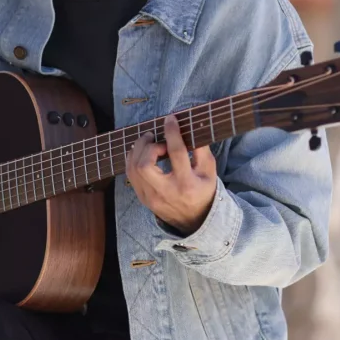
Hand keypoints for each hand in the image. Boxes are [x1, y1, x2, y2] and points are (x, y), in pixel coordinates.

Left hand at [126, 114, 216, 234]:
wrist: (194, 220)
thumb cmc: (203, 190)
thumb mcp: (209, 171)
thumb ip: (201, 150)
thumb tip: (190, 127)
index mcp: (186, 184)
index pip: (176, 154)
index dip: (172, 133)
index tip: (170, 119)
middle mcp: (165, 193)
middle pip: (145, 165)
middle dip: (148, 146)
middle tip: (157, 139)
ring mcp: (151, 197)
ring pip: (133, 169)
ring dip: (139, 150)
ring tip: (150, 142)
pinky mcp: (142, 198)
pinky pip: (130, 174)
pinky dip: (132, 159)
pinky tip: (142, 152)